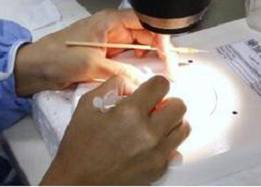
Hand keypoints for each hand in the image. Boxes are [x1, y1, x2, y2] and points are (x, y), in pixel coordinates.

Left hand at [14, 9, 159, 96]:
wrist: (33, 68)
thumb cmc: (57, 58)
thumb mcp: (90, 64)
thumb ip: (119, 71)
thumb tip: (142, 81)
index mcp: (111, 21)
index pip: (146, 22)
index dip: (161, 37)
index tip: (167, 56)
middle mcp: (114, 29)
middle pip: (146, 35)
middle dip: (159, 50)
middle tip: (169, 70)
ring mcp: (110, 43)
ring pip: (140, 48)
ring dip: (150, 60)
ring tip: (160, 75)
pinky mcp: (106, 57)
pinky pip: (129, 60)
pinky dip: (138, 67)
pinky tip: (143, 78)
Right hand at [41, 76, 190, 184]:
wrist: (77, 183)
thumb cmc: (79, 149)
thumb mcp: (87, 106)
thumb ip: (113, 86)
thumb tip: (133, 84)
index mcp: (130, 114)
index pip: (161, 85)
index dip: (156, 84)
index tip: (152, 90)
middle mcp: (147, 133)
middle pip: (179, 106)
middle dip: (167, 102)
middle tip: (155, 108)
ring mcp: (156, 153)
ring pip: (183, 128)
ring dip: (171, 122)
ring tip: (155, 125)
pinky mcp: (158, 169)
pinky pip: (175, 149)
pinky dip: (166, 143)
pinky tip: (150, 143)